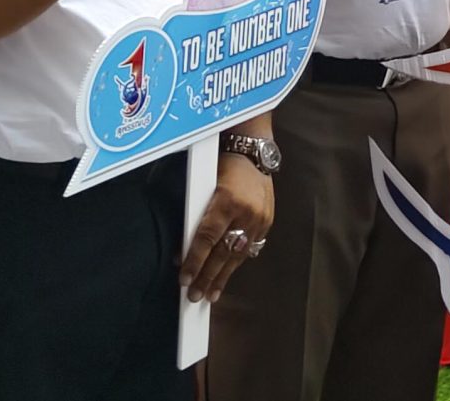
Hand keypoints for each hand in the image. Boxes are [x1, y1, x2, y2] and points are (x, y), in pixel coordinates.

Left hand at [182, 152, 274, 302]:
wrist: (254, 154)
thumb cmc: (225, 167)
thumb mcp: (205, 185)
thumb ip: (196, 216)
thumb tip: (182, 248)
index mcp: (227, 201)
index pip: (207, 239)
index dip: (194, 261)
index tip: (184, 279)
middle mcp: (245, 213)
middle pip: (223, 253)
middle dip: (207, 277)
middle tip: (194, 296)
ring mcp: (259, 220)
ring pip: (238, 256)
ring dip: (222, 277)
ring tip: (210, 295)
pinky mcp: (267, 223)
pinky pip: (249, 249)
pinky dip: (235, 264)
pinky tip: (227, 276)